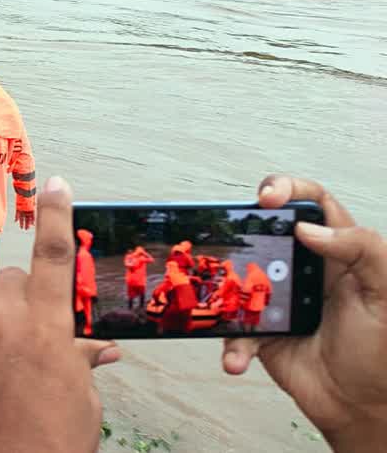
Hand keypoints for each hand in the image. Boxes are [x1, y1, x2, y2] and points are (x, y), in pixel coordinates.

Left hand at [0, 177, 119, 452]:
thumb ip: (81, 360)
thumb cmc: (47, 445)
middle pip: (15, 274)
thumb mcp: (80, 400)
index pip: (55, 255)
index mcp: (48, 329)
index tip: (55, 185)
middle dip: (26, 295)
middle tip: (31, 329)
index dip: (56, 214)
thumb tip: (98, 348)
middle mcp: (2, 321)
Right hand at [222, 175, 386, 450]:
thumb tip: (309, 227)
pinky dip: (230, 344)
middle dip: (242, 224)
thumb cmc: (380, 353)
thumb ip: (363, 249)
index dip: (290, 190)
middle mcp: (303, 269)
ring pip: (238, 276)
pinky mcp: (257, 329)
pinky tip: (238, 357)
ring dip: (226, 289)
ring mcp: (275, 298)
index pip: (315, 204)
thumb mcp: (386, 295)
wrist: (360, 407)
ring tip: (231, 306)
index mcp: (338, 253)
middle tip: (232, 229)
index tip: (270, 198)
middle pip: (265, 230)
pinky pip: (232, 328)